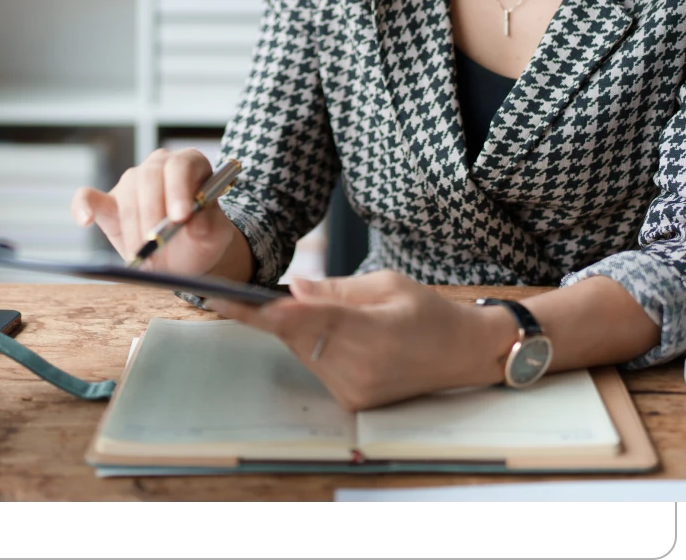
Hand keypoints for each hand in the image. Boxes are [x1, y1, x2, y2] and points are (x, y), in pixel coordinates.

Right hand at [71, 148, 242, 276]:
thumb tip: (194, 222)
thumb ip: (209, 227)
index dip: (179, 190)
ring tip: (146, 252)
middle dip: (154, 211)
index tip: (180, 218)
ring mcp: (131, 181)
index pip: (181, 166)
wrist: (186, 256)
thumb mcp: (215, 236)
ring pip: (128, 194)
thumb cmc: (202, 239)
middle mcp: (159, 165)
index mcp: (190, 163)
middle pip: (151, 176)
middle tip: (158, 241)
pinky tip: (85, 220)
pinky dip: (84, 207)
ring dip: (135, 227)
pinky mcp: (108, 202)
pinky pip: (88, 197)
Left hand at [208, 271, 507, 410]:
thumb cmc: (429, 310)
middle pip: (294, 334)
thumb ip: (335, 288)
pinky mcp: (353, 401)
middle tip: (252, 291)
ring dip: (297, 328)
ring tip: (320, 310)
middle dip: (275, 312)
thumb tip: (291, 286)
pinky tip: (334, 333)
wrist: (463, 353)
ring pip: (302, 350)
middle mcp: (360, 366)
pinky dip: (313, 345)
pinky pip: (316, 365)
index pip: (301, 318)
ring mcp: (356, 389)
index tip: (222, 298)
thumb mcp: (386, 283)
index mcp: (371, 330)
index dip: (257, 309)